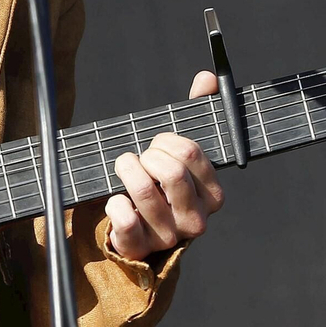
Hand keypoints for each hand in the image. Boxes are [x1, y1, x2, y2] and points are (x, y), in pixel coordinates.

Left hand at [104, 70, 225, 260]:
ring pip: (142, 189)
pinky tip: (117, 199)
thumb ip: (196, 114)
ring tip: (125, 169)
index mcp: (212, 196)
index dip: (165, 141)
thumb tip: (207, 78)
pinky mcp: (140, 247)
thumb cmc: (163, 185)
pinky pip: (123, 216)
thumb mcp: (182, 154)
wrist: (140, 231)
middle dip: (147, 154)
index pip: (190, 152)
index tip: (158, 145)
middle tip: (141, 158)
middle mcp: (196, 220)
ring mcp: (169, 236)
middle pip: (170, 170)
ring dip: (125, 169)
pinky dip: (113, 201)